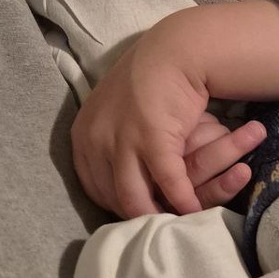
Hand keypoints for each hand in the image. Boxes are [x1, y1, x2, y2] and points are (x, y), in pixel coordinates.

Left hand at [71, 23, 263, 218]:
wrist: (175, 51)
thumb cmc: (149, 79)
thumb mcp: (112, 110)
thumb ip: (106, 137)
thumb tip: (109, 166)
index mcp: (83, 134)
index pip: (93, 187)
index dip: (116, 204)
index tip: (137, 211)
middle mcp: (95, 141)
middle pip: (112, 198)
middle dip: (135, 216)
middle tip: (156, 226)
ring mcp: (123, 142)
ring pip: (135, 200)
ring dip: (156, 217)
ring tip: (173, 225)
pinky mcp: (155, 142)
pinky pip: (170, 185)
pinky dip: (184, 203)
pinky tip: (195, 212)